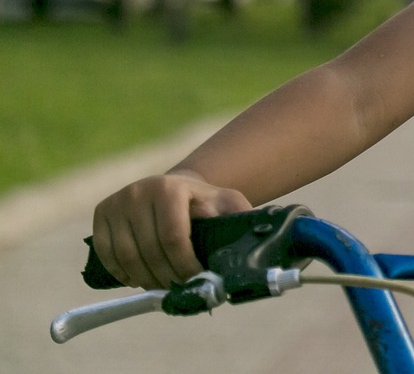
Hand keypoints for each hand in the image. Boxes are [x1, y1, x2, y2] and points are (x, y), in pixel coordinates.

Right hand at [91, 170, 250, 289]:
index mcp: (171, 188)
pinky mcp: (100, 214)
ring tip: (162, 286)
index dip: (184, 265)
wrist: (174, 188)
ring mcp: (116, 202)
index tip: (195, 280)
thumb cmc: (204, 201)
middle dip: (166, 276)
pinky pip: (106, 254)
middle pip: (148, 250)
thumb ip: (238, 217)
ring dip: (145, 278)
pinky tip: (138, 279)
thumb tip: (249, 242)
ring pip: (126, 255)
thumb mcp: (226, 203)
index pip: (173, 237)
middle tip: (179, 289)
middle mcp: (139, 191)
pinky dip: (121, 272)